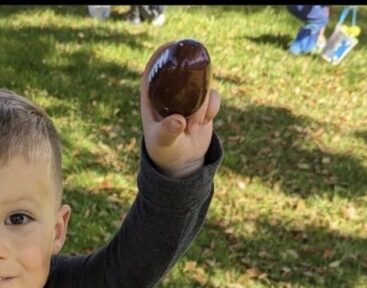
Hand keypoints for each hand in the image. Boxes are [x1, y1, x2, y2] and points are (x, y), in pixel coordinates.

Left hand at [140, 41, 220, 177]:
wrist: (182, 162)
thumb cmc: (165, 150)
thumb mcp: (163, 142)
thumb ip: (168, 131)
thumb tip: (179, 121)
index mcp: (152, 97)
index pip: (153, 68)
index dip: (161, 54)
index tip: (171, 46)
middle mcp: (170, 93)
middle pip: (182, 71)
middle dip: (191, 79)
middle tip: (193, 101)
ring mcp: (189, 97)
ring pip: (202, 86)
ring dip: (202, 105)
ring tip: (192, 127)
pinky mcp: (205, 104)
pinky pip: (214, 97)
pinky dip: (212, 109)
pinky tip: (204, 124)